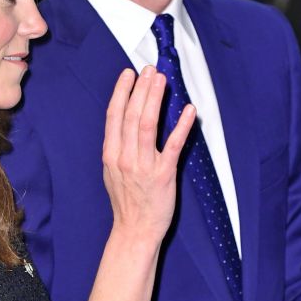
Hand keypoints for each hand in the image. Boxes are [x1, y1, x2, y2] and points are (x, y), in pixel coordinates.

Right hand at [102, 67, 194, 246]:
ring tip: (161, 80)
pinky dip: (182, 125)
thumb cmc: (127, 202)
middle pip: (131, 115)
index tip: (128, 74)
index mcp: (111, 155)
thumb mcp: (112, 172)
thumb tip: (125, 122)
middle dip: (140, 89)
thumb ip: (118, 147)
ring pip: (147, 124)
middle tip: (149, 70)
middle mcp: (125, 157)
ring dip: (155, 99)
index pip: (114, 116)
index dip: (121, 92)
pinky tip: (189, 110)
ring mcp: (143, 166)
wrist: (135, 230)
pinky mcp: (163, 174)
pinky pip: (173, 145)